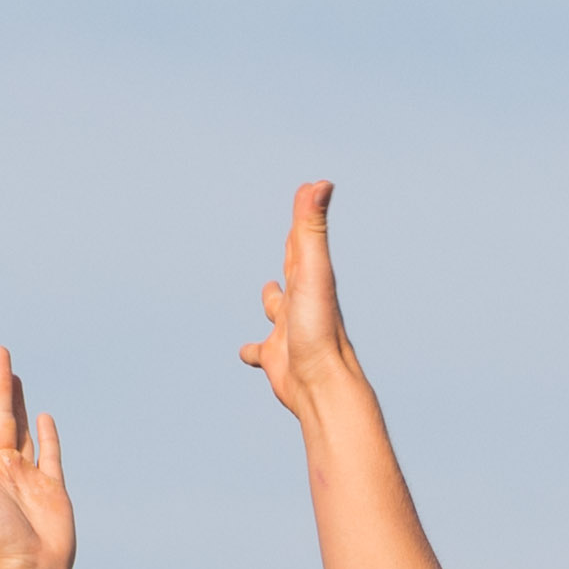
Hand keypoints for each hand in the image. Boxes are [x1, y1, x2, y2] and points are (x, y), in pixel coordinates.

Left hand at [0, 343, 74, 568]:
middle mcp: (2, 469)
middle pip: (2, 417)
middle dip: (1, 386)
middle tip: (1, 354)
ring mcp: (28, 478)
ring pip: (23, 431)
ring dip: (21, 405)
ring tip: (19, 379)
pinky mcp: (52, 491)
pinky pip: (50, 455)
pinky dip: (48, 436)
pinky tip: (44, 418)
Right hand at [243, 178, 364, 420]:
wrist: (322, 385)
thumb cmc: (318, 329)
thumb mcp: (312, 271)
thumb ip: (312, 228)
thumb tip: (321, 183)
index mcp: (309, 280)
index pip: (304, 240)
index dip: (302, 216)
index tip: (307, 193)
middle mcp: (300, 303)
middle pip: (293, 271)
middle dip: (290, 253)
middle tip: (290, 238)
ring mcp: (288, 331)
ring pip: (277, 311)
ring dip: (272, 300)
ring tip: (268, 292)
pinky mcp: (276, 360)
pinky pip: (260, 353)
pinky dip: (252, 351)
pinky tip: (247, 353)